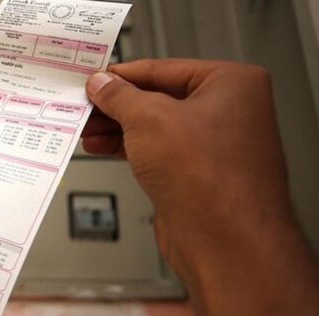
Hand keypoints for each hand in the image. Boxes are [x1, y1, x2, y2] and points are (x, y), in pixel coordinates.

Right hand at [83, 59, 293, 282]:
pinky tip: (104, 147)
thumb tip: (104, 85)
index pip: (164, 69)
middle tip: (86, 105)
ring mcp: (215, 147)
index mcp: (232, 84)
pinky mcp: (198, 176)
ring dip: (118, 129)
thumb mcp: (149, 120)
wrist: (226, 242)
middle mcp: (230, 112)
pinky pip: (158, 153)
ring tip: (87, 129)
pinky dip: (129, 149)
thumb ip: (121, 97)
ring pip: (156, 128)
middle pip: (159, 98)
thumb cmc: (212, 180)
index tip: (95, 80)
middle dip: (117, 105)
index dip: (123, 75)